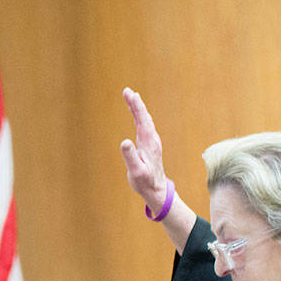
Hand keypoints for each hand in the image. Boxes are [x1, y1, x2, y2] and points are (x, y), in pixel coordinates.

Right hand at [120, 88, 169, 208]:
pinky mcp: (150, 144)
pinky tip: (135, 113)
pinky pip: (144, 125)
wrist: (156, 190)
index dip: (136, 107)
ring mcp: (152, 141)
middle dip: (136, 103)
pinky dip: (139, 116)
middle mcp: (152, 139)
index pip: (142, 120)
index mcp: (148, 143)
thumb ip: (130, 156)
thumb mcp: (135, 171)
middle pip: (144, 117)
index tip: (130, 94)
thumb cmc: (145, 182)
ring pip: (145, 120)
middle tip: (127, 91)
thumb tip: (124, 141)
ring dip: (137, 108)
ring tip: (130, 96)